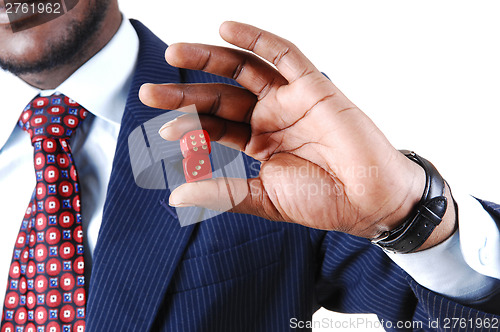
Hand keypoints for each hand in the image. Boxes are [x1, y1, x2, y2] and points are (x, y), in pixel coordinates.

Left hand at [139, 22, 452, 241]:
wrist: (370, 199)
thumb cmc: (323, 201)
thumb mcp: (264, 199)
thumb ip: (223, 194)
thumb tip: (174, 196)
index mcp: (259, 142)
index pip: (216, 126)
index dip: (189, 125)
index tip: (163, 129)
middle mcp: (271, 117)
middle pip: (221, 96)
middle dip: (185, 92)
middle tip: (150, 91)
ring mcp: (290, 99)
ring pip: (245, 70)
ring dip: (210, 58)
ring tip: (174, 53)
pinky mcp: (313, 86)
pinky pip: (284, 55)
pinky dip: (256, 39)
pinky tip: (225, 28)